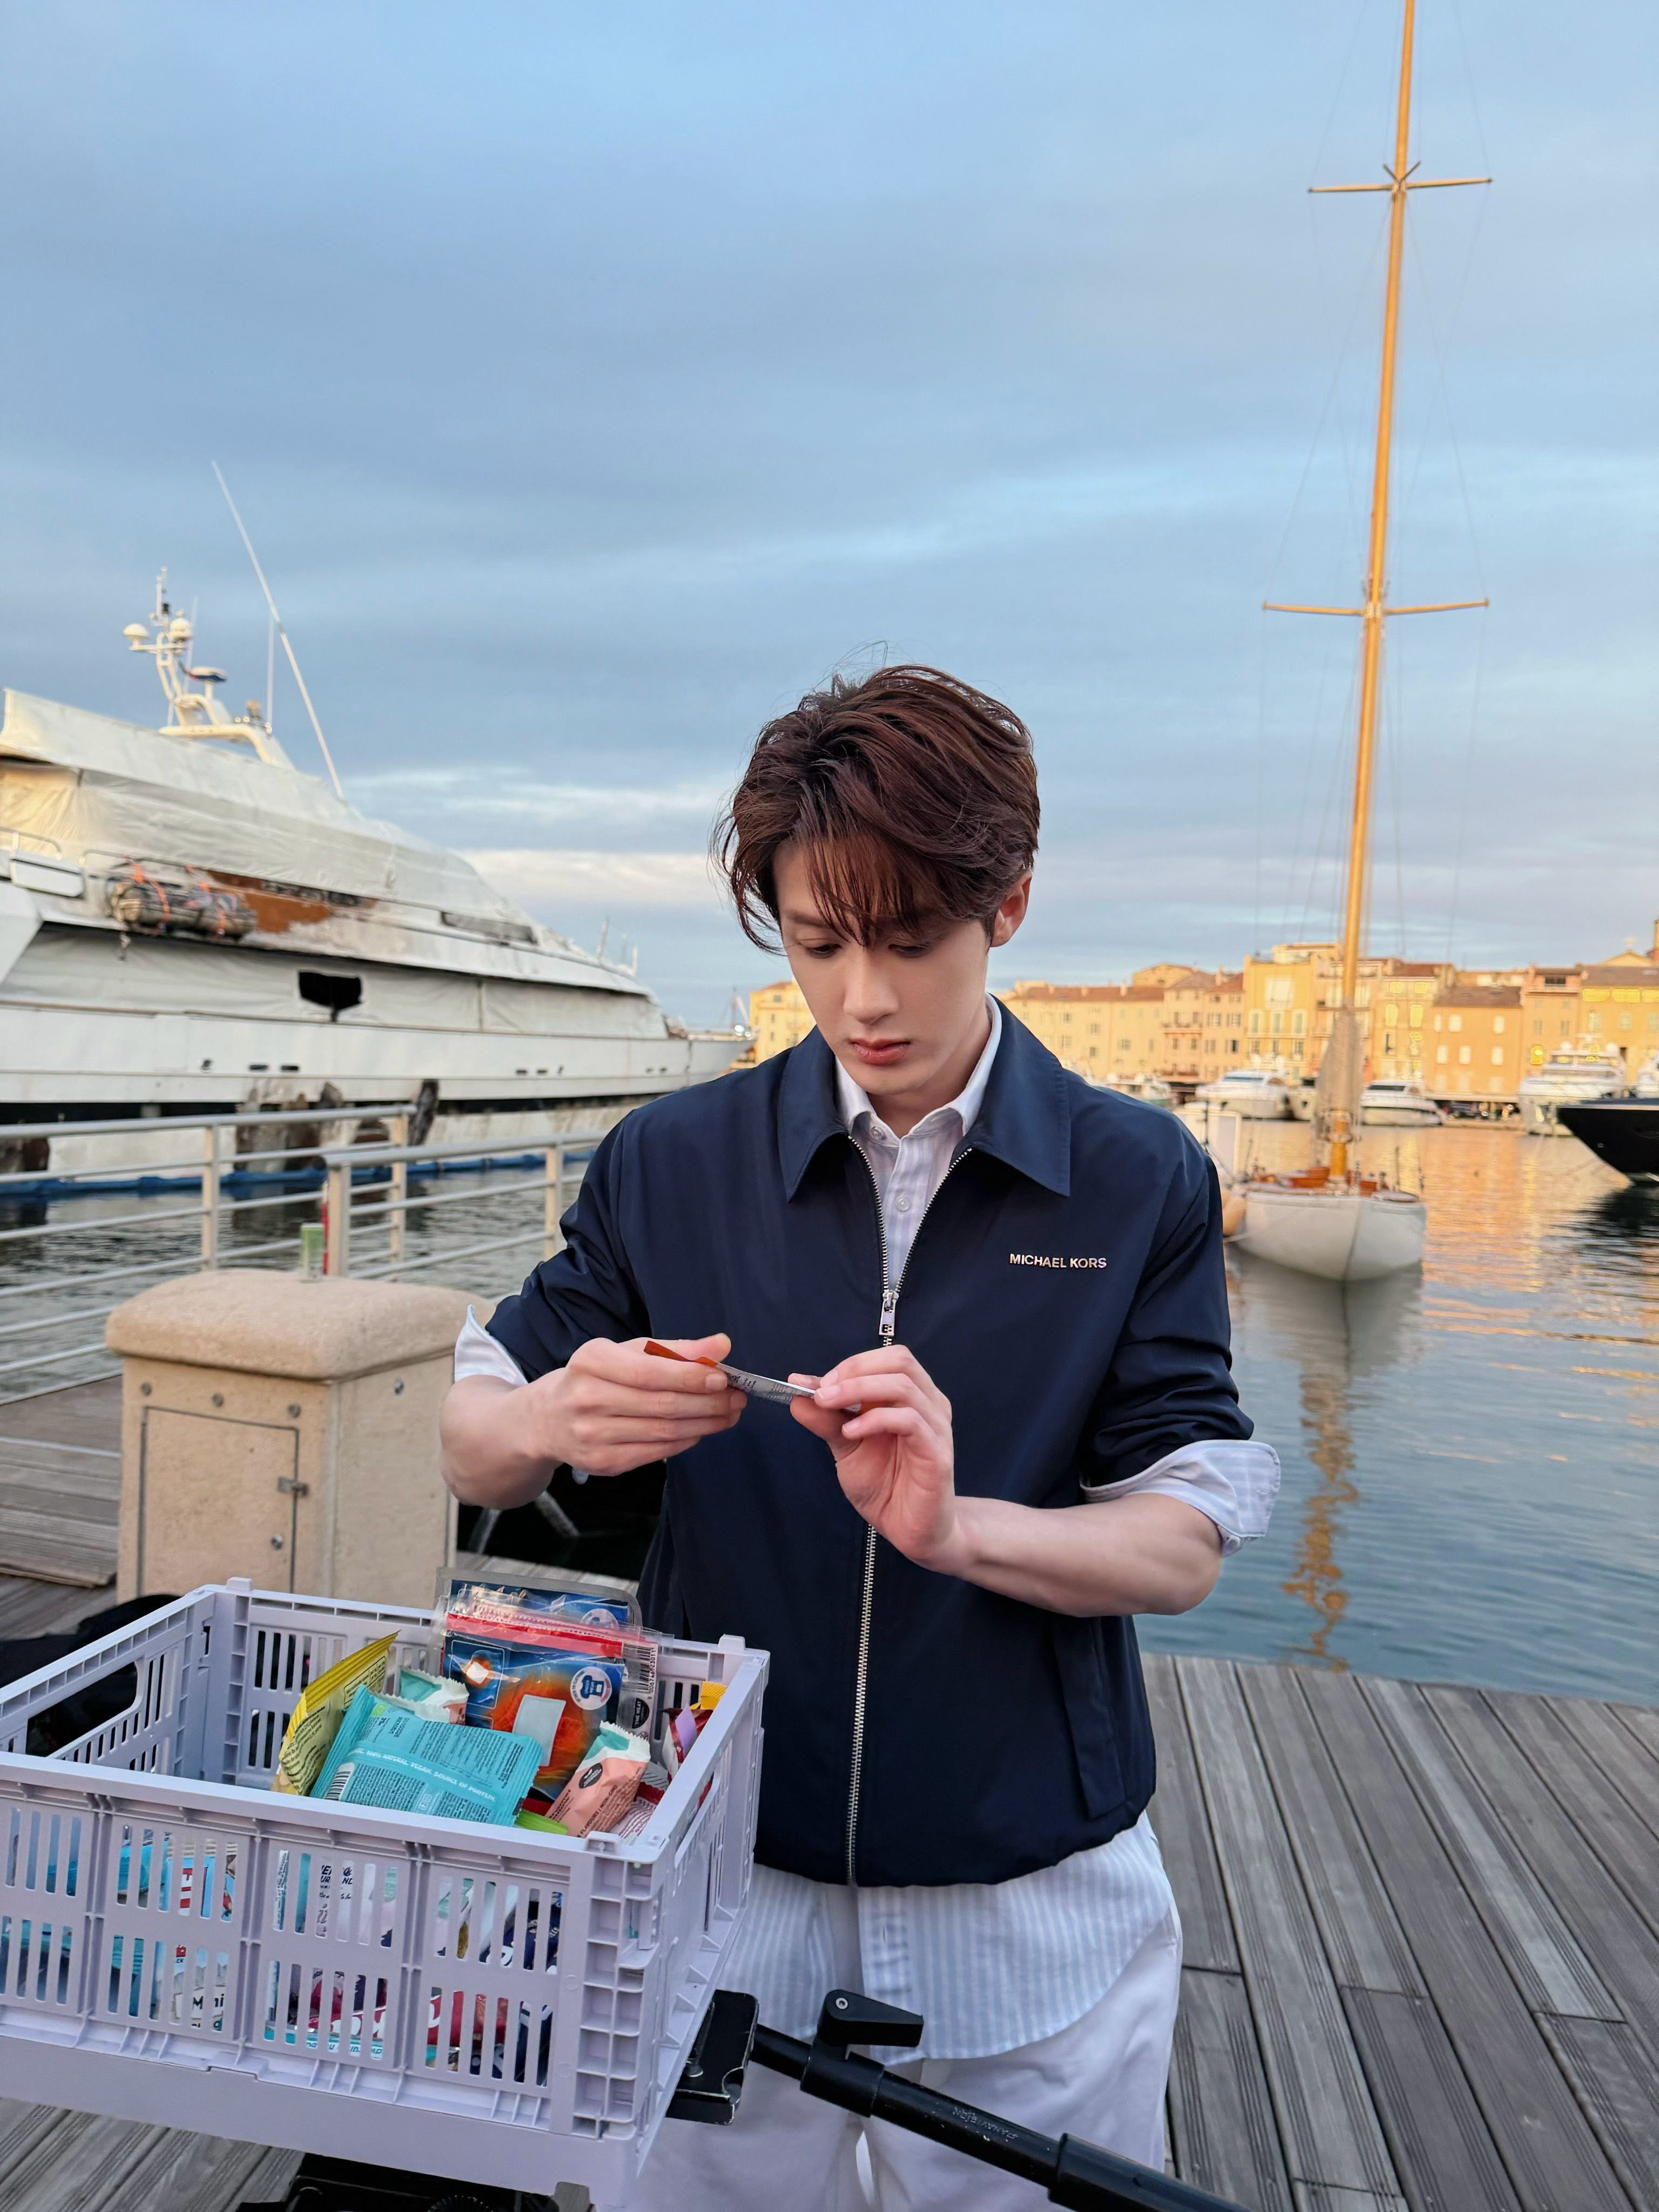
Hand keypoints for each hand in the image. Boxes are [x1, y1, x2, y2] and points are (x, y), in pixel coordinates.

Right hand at [522, 1333, 746, 1477]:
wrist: (547, 1419)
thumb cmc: (595, 1378)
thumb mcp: (626, 1352)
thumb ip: (673, 1349)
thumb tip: (721, 1344)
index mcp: (592, 1361)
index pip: (650, 1372)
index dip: (691, 1376)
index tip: (723, 1376)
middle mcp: (587, 1398)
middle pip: (662, 1404)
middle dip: (708, 1402)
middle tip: (737, 1397)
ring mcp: (593, 1435)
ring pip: (664, 1431)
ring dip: (705, 1423)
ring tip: (728, 1413)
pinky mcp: (602, 1463)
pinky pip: (656, 1452)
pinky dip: (686, 1441)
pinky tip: (702, 1430)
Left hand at [789, 1347, 963, 1573]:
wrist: (910, 1530)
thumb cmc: (885, 1485)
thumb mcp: (846, 1447)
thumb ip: (826, 1419)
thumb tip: (797, 1390)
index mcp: (911, 1397)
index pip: (888, 1358)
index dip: (851, 1365)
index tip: (817, 1385)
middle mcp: (929, 1405)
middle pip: (899, 1361)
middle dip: (855, 1370)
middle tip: (823, 1392)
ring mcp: (936, 1427)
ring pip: (903, 1386)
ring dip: (858, 1390)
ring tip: (828, 1406)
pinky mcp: (937, 1453)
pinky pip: (910, 1421)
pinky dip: (874, 1420)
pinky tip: (851, 1433)